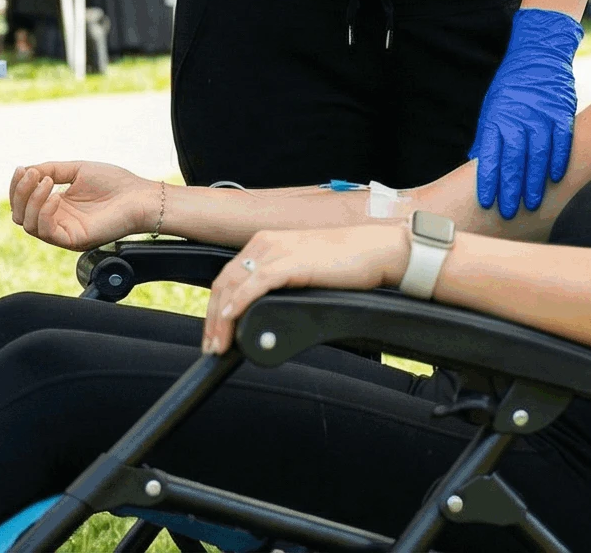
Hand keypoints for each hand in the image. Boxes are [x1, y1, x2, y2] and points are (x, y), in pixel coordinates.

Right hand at [9, 160, 158, 250]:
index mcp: (57, 206)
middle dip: (20, 192)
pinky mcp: (73, 240)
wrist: (140, 196)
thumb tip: (25, 170)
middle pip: (19, 215)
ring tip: (47, 182)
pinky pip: (47, 232)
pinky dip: (44, 212)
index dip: (17, 186)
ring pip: (28, 224)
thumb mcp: (76, 170)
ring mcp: (64, 232)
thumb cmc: (114, 183)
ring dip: (31, 200)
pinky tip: (56, 197)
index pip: (23, 202)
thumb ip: (50, 169)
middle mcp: (57, 221)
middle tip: (33, 175)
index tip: (22, 169)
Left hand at [202, 224, 410, 354]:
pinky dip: (239, 302)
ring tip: (220, 345)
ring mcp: (277, 250)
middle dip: (212, 319)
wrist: (378, 250)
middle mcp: (266, 244)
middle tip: (212, 347)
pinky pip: (256, 283)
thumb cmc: (348, 264)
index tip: (215, 335)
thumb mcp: (304, 273)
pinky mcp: (292, 260)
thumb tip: (267, 317)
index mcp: (266, 244)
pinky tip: (232, 318)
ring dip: (221, 319)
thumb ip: (282, 287)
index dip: (215, 309)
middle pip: (224, 283)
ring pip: (234, 285)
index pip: (229, 278)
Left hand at [470, 9, 581, 217]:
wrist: (538, 54)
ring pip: (537, 154)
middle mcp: (518, 118)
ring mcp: (541, 115)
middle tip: (509, 213)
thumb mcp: (492, 106)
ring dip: (534, 181)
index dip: (488, 179)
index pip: (490, 155)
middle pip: (513, 159)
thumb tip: (475, 164)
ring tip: (533, 204)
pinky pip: (561, 140)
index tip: (486, 201)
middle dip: (510, 188)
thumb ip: (488, 135)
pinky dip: (558, 159)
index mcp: (497, 118)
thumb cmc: (512, 86)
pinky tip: (556, 178)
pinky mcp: (561, 112)